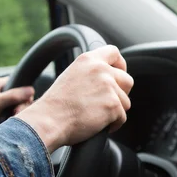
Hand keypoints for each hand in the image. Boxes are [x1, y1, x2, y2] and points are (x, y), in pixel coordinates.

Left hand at [0, 77, 34, 145]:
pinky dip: (10, 120)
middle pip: (19, 97)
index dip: (24, 92)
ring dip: (16, 115)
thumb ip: (14, 95)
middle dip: (20, 106)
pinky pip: (10, 117)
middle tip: (16, 113)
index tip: (24, 101)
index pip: (18, 83)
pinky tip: (8, 124)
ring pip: (15, 108)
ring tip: (10, 119)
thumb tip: (31, 89)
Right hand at [17, 45, 132, 152]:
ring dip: (115, 111)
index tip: (118, 75)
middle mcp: (100, 70)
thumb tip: (108, 78)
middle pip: (127, 80)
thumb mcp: (72, 75)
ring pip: (125, 102)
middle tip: (108, 103)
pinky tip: (99, 125)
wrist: (49, 120)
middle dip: (121, 93)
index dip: (120, 65)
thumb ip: (91, 72)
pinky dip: (114, 124)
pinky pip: (122, 117)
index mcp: (89, 60)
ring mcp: (108, 87)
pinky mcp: (113, 105)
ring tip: (97, 116)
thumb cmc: (57, 104)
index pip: (114, 52)